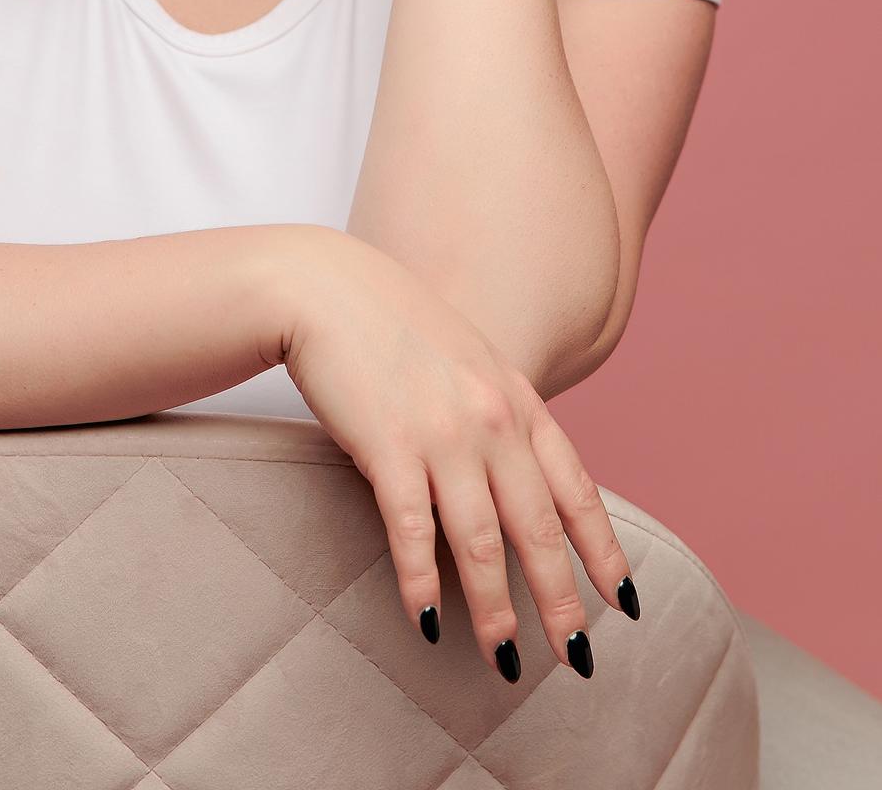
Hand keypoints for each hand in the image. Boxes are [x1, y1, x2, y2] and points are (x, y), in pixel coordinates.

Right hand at [282, 230, 633, 677]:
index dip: (604, 551)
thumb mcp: (467, 359)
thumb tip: (517, 474)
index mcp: (517, 399)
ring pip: (482, 543)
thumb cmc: (391, 323)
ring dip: (497, 612)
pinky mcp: (388, 446)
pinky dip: (423, 584)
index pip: (576, 489)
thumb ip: (497, 411)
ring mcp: (442, 433)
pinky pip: (414, 532)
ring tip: (507, 663)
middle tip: (577, 661)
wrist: (325, 286)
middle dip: (562, 602)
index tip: (624, 604)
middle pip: (539, 528)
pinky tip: (428, 624)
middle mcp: (491, 420)